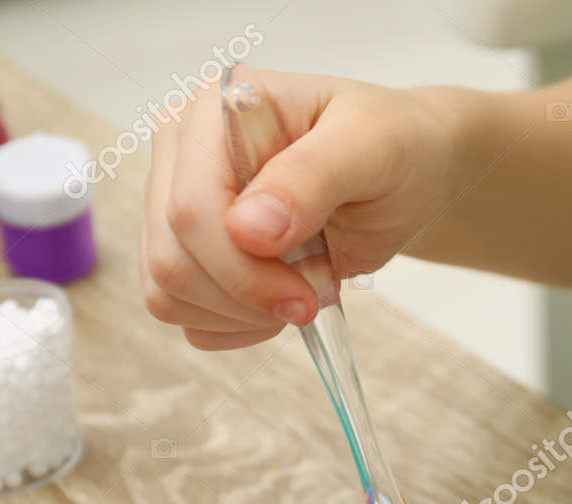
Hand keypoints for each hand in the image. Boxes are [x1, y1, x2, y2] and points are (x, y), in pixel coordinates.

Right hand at [141, 68, 463, 349]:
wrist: (402, 176)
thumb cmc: (390, 147)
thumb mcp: (372, 148)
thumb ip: (311, 177)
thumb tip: (247, 228)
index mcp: (212, 109)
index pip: (191, 207)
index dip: (244, 269)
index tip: (308, 295)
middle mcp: (180, 151)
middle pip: (173, 258)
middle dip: (249, 295)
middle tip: (314, 295)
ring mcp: (173, 202)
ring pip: (168, 292)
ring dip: (242, 313)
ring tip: (302, 288)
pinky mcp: (184, 249)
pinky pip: (182, 313)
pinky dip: (233, 324)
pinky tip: (277, 301)